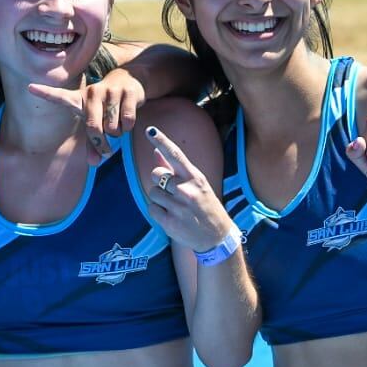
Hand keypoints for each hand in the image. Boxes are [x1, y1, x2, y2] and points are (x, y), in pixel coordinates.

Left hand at [29, 70, 144, 164]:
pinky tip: (126, 118)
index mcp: (78, 99)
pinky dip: (128, 127)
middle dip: (102, 141)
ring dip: (117, 132)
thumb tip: (94, 163)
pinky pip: (127, 121)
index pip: (60, 96)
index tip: (29, 87)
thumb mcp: (95, 121)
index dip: (45, 92)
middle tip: (107, 145)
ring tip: (116, 121)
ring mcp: (109, 90)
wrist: (128, 82)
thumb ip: (92, 143)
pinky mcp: (127, 92)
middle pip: (93, 128)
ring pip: (112, 127)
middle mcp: (92, 92)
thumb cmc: (104, 106)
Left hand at [143, 126, 232, 252]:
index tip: (150, 130)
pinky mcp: (170, 223)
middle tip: (173, 192)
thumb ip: (174, 168)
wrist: (217, 236)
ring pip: (152, 192)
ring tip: (175, 206)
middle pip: (156, 174)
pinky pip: (151, 209)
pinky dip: (157, 212)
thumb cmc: (204, 205)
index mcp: (195, 177)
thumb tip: (156, 150)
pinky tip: (171, 216)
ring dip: (159, 198)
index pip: (175, 155)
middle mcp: (187, 190)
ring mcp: (179, 207)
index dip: (161, 141)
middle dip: (159, 181)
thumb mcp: (195, 184)